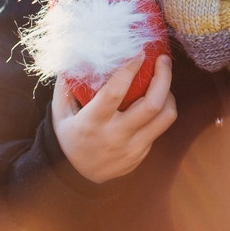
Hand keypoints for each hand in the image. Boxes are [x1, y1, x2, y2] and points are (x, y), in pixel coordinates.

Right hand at [53, 55, 176, 183]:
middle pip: (152, 104)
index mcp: (93, 122)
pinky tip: (155, 101)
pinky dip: (160, 112)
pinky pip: (159, 129)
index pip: (115, 92)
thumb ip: (65, 88)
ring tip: (162, 81)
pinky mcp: (141, 154)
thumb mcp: (60, 114)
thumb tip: (74, 60)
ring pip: (165, 117)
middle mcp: (116, 135)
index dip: (130, 69)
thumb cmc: (69, 138)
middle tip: (164, 60)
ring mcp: (132, 147)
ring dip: (169, 95)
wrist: (76, 178)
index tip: (140, 52)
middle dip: (163, 77)